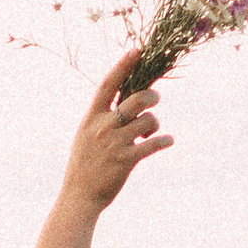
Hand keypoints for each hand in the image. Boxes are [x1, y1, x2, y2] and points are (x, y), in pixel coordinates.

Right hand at [61, 53, 172, 213]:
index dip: (123, 66)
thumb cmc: (85, 166)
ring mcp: (114, 143)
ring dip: (154, 126)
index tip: (138, 50)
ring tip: (150, 134)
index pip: (108, 84)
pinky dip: (165, 141)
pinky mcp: (126, 160)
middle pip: (138, 98)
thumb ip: (104, 119)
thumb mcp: (86, 136)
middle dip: (152, 97)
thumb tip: (129, 103)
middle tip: (154, 102)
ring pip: (149, 120)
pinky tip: (168, 141)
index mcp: (91, 118)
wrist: (79, 197)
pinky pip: (154, 144)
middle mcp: (103, 127)